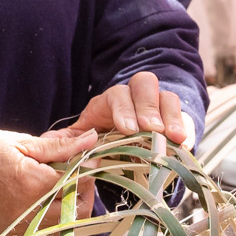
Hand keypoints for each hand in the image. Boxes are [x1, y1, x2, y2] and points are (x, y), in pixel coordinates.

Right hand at [0, 125, 96, 234]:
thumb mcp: (21, 142)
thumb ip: (59, 147)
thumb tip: (91, 141)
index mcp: (34, 184)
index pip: (81, 183)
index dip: (88, 169)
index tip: (85, 158)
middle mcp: (29, 212)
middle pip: (77, 211)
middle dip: (83, 192)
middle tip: (75, 174)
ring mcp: (18, 227)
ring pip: (60, 224)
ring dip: (66, 206)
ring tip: (53, 183)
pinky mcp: (8, 234)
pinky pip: (39, 229)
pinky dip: (46, 215)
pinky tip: (34, 196)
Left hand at [70, 71, 191, 145]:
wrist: (125, 149)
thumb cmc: (101, 142)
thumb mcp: (82, 140)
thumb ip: (65, 141)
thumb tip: (48, 143)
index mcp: (110, 101)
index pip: (117, 94)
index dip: (124, 109)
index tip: (128, 129)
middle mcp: (136, 99)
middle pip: (145, 85)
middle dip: (148, 108)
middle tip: (152, 130)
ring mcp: (159, 109)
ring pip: (167, 98)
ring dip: (172, 117)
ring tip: (174, 139)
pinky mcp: (176, 122)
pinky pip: (185, 118)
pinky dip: (186, 130)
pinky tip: (185, 145)